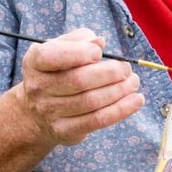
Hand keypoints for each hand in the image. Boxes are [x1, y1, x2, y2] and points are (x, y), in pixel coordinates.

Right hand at [16, 28, 143, 145]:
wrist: (38, 110)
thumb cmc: (58, 70)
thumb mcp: (61, 48)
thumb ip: (79, 40)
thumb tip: (99, 42)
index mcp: (35, 62)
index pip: (52, 56)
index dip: (78, 53)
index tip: (99, 53)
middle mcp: (38, 87)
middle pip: (78, 80)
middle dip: (109, 73)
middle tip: (126, 69)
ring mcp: (49, 112)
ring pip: (91, 101)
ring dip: (119, 91)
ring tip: (134, 82)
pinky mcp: (64, 131)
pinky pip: (97, 120)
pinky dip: (121, 110)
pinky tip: (136, 100)